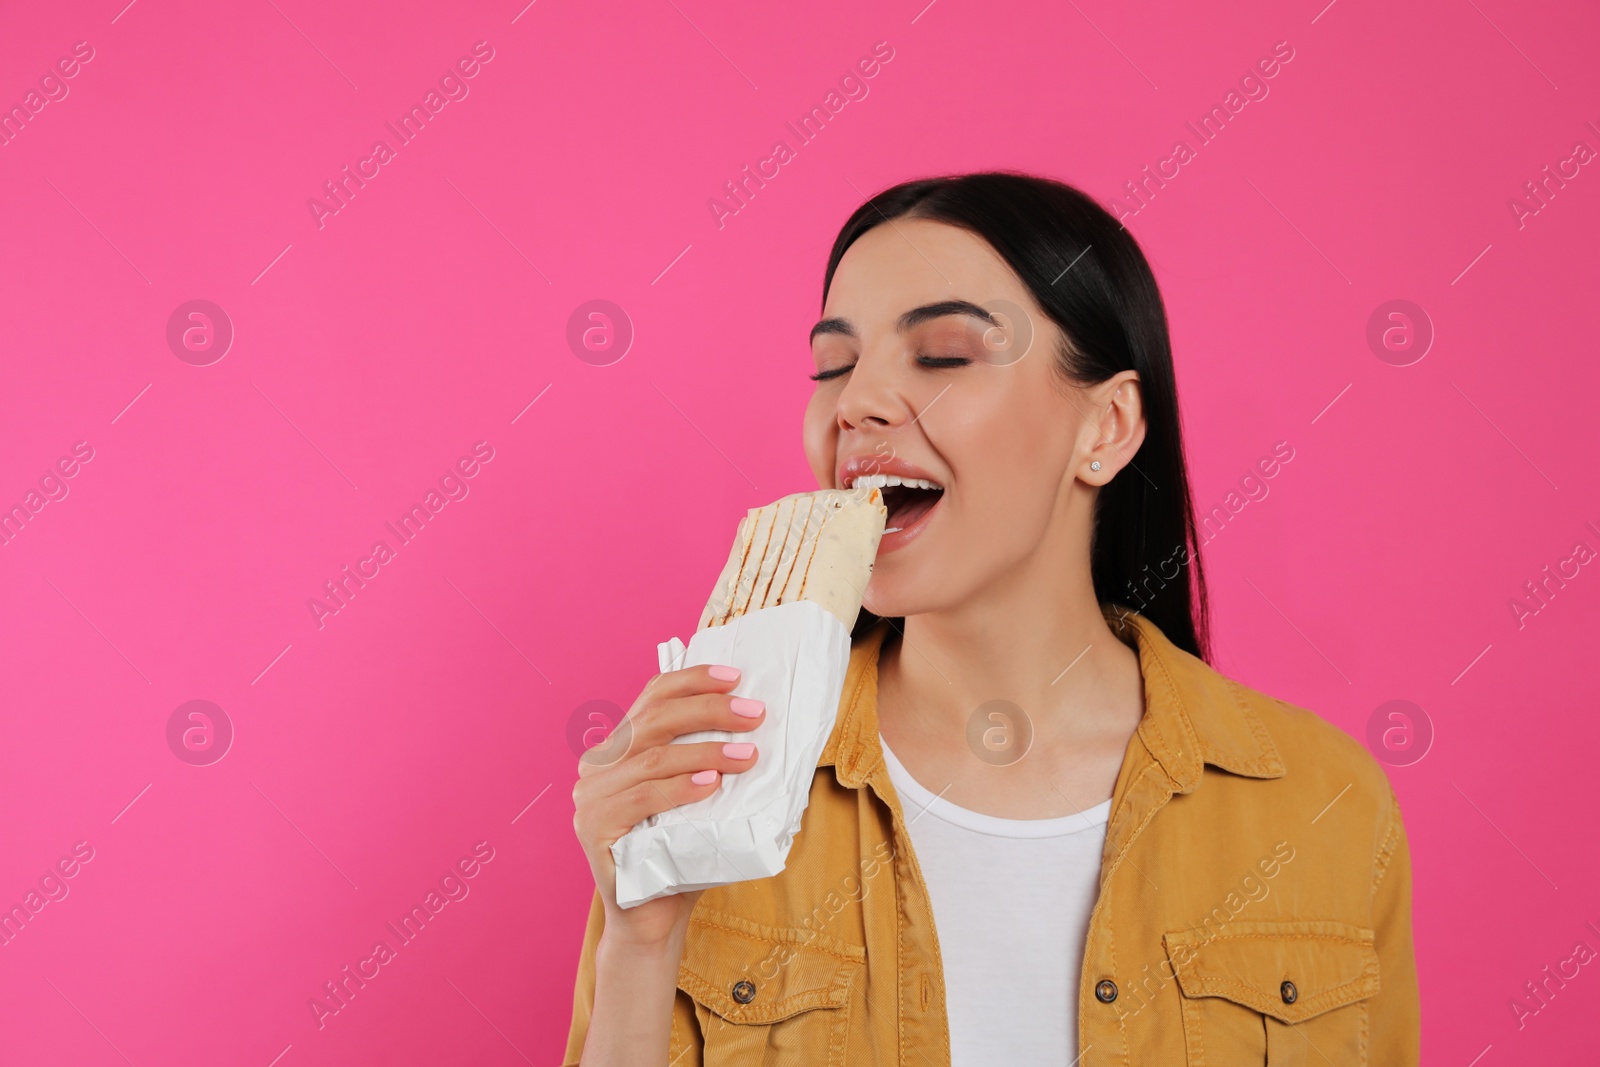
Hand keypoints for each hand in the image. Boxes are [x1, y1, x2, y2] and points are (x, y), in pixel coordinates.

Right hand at [572, 663, 763, 948]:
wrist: (654, 920)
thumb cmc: (682, 854)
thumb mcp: (698, 798)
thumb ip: (708, 760)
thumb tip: (760, 724)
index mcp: (618, 748)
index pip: (652, 697)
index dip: (693, 681)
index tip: (736, 677)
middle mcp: (597, 767)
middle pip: (654, 721)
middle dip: (709, 711)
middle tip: (755, 714)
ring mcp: (590, 799)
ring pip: (653, 758)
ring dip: (706, 752)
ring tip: (748, 756)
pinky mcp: (593, 831)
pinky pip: (641, 799)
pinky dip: (679, 788)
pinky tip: (711, 785)